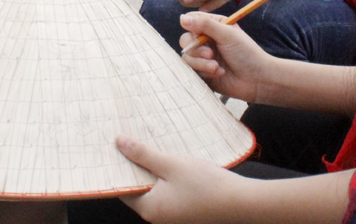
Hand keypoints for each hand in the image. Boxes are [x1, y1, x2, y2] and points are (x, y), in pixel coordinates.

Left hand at [116, 135, 244, 223]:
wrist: (241, 202)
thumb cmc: (207, 185)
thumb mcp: (172, 164)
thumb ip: (143, 154)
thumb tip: (118, 143)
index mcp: (149, 208)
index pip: (122, 187)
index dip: (117, 165)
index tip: (113, 146)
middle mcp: (157, 216)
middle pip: (137, 187)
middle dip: (135, 164)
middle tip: (130, 139)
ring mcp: (172, 215)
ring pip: (153, 188)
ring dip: (151, 169)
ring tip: (149, 145)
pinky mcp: (184, 211)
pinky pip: (167, 191)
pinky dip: (164, 176)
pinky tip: (169, 160)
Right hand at [178, 12, 273, 103]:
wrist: (257, 80)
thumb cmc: (246, 53)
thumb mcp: (227, 34)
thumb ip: (205, 25)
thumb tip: (182, 18)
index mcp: (213, 26)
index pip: (192, 21)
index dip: (191, 27)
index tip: (198, 34)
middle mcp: (206, 41)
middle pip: (185, 40)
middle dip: (196, 48)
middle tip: (210, 54)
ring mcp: (204, 57)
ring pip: (187, 57)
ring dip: (201, 63)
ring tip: (216, 67)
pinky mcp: (203, 73)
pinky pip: (192, 71)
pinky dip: (205, 72)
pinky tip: (220, 73)